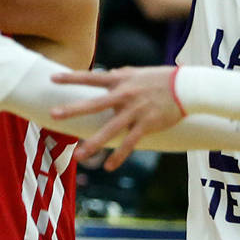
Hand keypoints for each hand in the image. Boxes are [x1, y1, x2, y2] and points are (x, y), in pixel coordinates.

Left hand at [49, 66, 181, 169]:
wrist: (187, 87)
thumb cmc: (162, 78)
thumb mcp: (137, 72)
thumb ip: (119, 75)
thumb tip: (106, 74)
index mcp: (120, 80)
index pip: (91, 77)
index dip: (71, 77)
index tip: (52, 78)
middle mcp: (124, 95)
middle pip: (94, 104)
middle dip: (73, 109)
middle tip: (53, 115)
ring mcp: (135, 110)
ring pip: (110, 129)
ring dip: (94, 143)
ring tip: (78, 156)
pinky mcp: (147, 124)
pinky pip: (130, 143)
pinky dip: (120, 156)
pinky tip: (108, 167)